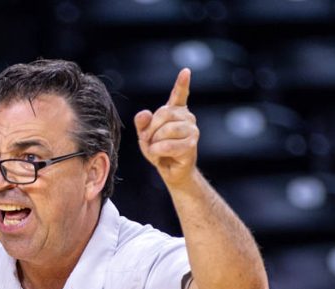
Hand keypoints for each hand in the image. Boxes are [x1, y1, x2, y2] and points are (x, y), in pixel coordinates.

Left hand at [134, 68, 197, 188]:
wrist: (170, 171)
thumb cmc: (159, 151)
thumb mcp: (145, 135)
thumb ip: (142, 123)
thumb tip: (143, 114)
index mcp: (177, 112)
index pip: (180, 94)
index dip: (182, 83)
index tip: (186, 71)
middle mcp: (187, 117)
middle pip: (164, 113)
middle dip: (151, 129)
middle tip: (147, 141)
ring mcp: (192, 130)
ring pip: (166, 129)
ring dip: (154, 142)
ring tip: (154, 149)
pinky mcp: (191, 145)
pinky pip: (169, 144)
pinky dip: (158, 150)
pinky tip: (158, 154)